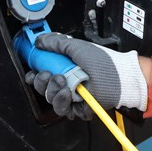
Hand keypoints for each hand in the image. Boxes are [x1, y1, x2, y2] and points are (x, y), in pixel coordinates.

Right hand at [24, 33, 147, 119]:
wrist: (118, 77)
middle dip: (42, 80)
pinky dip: (62, 101)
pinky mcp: (78, 109)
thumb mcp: (77, 47)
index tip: (33, 70)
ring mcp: (72, 97)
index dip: (35, 74)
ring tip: (62, 80)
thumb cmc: (103, 62)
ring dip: (52, 89)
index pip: (43, 74)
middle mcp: (67, 83)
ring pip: (50, 99)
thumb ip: (56, 42)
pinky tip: (67, 92)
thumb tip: (40, 40)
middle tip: (48, 73)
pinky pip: (62, 109)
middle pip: (43, 88)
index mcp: (65, 69)